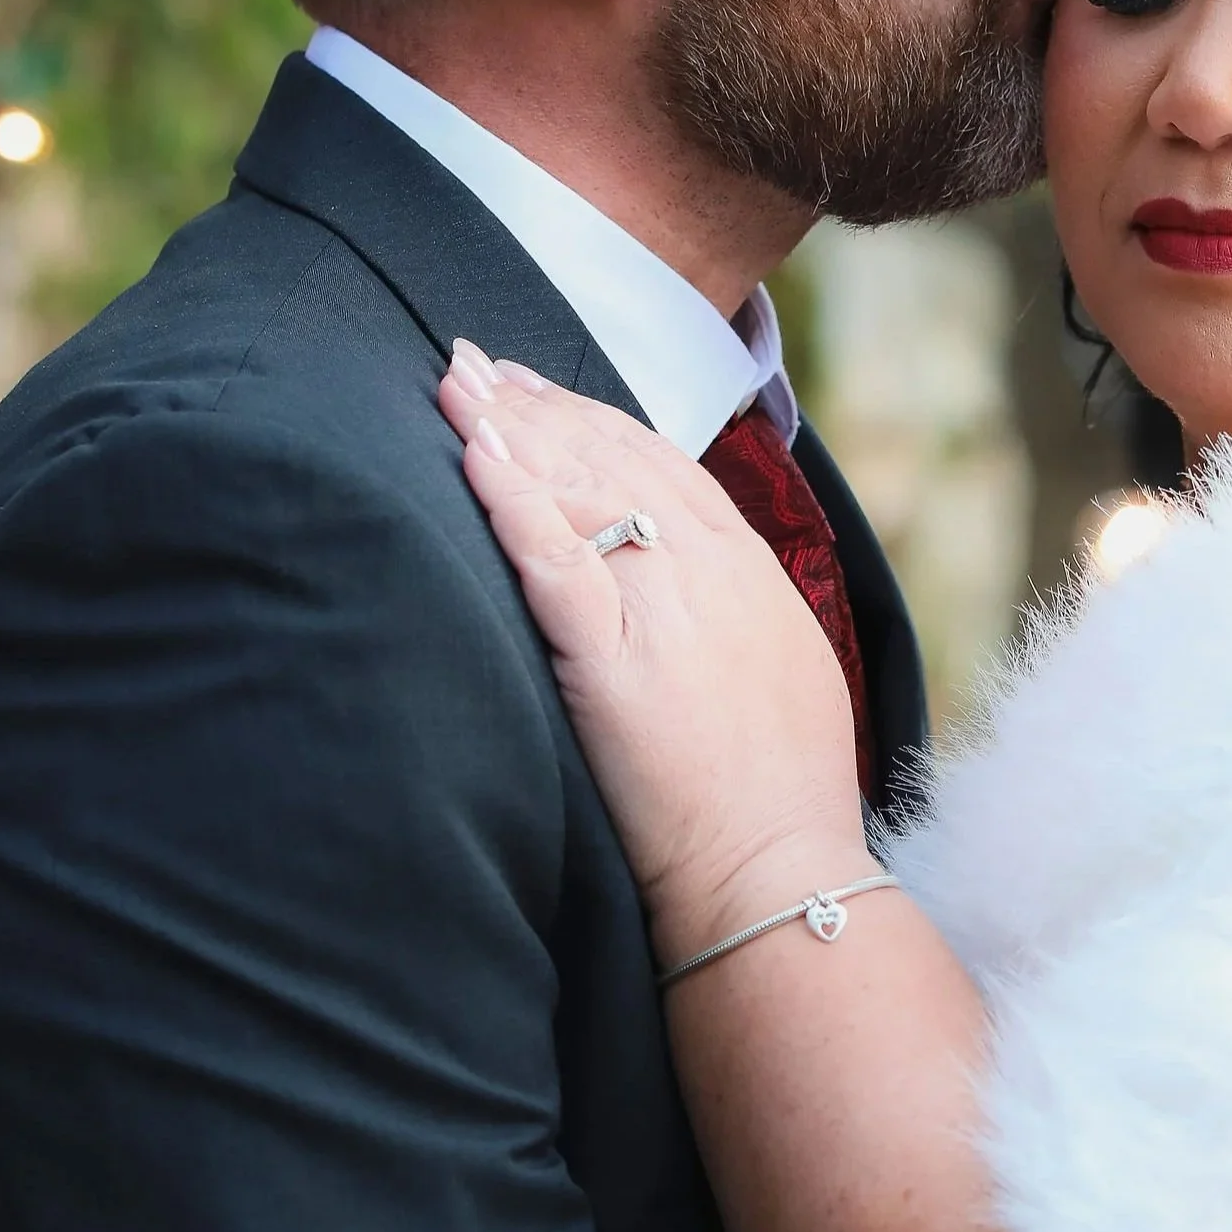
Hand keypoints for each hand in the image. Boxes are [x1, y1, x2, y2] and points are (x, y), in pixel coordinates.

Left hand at [437, 345, 870, 963]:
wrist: (778, 869)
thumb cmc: (774, 796)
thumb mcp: (774, 671)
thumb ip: (728, 613)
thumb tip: (685, 588)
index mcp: (748, 571)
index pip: (662, 463)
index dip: (591, 418)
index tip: (535, 388)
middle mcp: (711, 570)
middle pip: (613, 457)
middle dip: (537, 404)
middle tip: (471, 363)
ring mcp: (666, 608)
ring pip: (580, 490)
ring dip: (510, 429)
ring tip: (453, 387)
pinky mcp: (615, 657)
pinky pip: (554, 559)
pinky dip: (511, 500)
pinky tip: (471, 453)